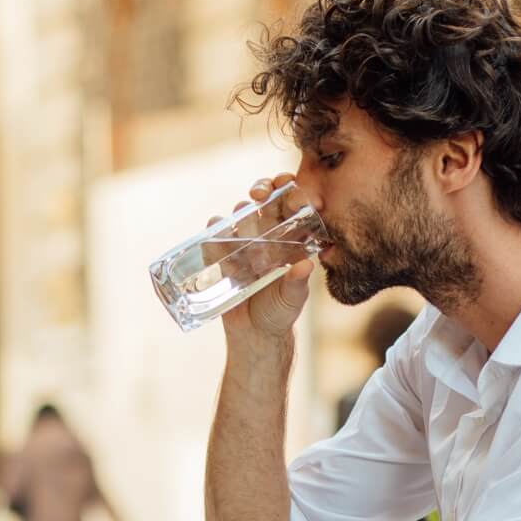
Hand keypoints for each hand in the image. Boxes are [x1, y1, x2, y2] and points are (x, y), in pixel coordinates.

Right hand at [217, 173, 315, 341]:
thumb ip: (297, 284)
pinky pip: (215, 236)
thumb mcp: (292, 300)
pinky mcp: (222, 256)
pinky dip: (215, 230)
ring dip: (240, 210)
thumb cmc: (279, 314)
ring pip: (240, 215)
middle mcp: (267, 238)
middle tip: (259, 194)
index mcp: (290, 241)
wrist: (253, 335)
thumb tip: (305, 265)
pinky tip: (217, 230)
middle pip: (264, 202)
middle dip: (262, 190)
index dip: (290, 191)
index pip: (291, 206)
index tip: (288, 186)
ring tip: (242, 216)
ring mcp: (243, 245)